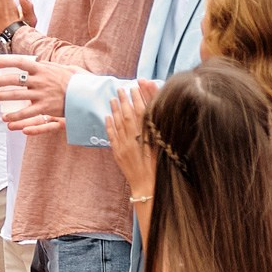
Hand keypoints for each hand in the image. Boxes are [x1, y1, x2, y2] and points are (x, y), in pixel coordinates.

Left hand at [0, 52, 76, 135]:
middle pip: (15, 80)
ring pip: (17, 95)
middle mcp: (40, 81)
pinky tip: (6, 117)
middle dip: (1, 81)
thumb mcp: (62, 68)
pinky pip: (26, 112)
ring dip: (4, 96)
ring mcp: (41, 94)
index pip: (21, 62)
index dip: (7, 62)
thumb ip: (48, 65)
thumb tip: (36, 61)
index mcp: (43, 69)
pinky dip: (14, 115)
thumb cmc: (75, 81)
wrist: (87, 95)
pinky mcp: (44, 107)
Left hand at [105, 79, 161, 194]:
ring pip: (119, 123)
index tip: (138, 84)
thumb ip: (159, 131)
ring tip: (113, 97)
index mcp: (150, 136)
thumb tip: (156, 114)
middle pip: (130, 114)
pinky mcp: (118, 153)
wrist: (148, 187)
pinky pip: (112, 135)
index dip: (142, 96)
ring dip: (115, 109)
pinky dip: (109, 125)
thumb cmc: (162, 169)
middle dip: (126, 100)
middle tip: (122, 88)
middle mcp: (136, 139)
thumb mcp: (164, 148)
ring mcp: (124, 146)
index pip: (145, 111)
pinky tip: (107, 116)